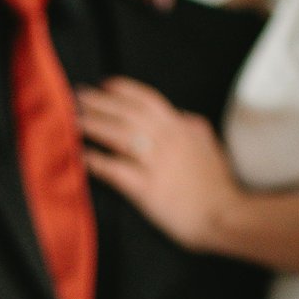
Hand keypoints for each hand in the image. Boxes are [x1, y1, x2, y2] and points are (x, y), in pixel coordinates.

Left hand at [76, 78, 238, 252]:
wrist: (226, 214)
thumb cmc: (218, 185)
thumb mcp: (210, 146)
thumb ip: (195, 127)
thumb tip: (182, 115)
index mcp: (180, 128)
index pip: (147, 99)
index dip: (123, 90)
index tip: (103, 84)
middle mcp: (166, 140)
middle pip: (126, 113)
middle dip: (99, 103)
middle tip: (76, 97)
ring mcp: (156, 164)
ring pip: (119, 136)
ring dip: (93, 126)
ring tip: (71, 122)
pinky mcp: (148, 189)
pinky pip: (116, 171)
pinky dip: (97, 162)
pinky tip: (80, 157)